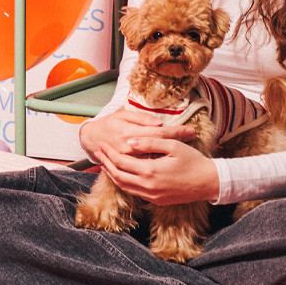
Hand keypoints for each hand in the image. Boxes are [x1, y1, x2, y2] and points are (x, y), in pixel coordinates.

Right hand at [79, 106, 195, 161]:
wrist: (92, 139)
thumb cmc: (109, 124)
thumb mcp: (122, 116)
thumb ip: (140, 119)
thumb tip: (158, 124)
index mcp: (128, 133)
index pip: (158, 132)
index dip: (175, 131)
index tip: (190, 130)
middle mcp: (130, 149)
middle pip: (160, 147)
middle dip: (178, 141)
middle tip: (193, 137)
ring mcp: (130, 161)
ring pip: (157, 159)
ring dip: (172, 155)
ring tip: (187, 150)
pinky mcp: (129, 168)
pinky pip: (151, 166)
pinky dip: (161, 163)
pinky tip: (172, 159)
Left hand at [93, 133, 220, 205]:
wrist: (209, 182)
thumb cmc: (193, 161)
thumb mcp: (172, 145)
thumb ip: (149, 142)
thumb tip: (130, 142)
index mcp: (150, 171)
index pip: (121, 162)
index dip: (109, 152)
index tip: (101, 143)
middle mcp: (148, 186)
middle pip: (118, 175)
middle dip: (106, 162)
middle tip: (97, 152)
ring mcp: (152, 196)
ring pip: (124, 186)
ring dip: (112, 174)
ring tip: (104, 163)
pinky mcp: (156, 200)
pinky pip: (134, 192)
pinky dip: (123, 183)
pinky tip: (121, 175)